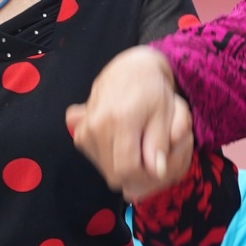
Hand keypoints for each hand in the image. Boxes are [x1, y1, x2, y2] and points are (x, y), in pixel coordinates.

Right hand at [67, 48, 194, 200]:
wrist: (130, 70)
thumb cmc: (153, 90)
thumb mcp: (165, 114)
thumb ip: (159, 144)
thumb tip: (156, 171)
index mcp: (119, 120)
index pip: (127, 169)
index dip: (145, 176)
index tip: (157, 168)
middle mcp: (96, 126)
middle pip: (115, 174)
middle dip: (136, 173)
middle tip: (150, 157)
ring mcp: (84, 131)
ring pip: (106, 170)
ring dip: (124, 166)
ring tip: (139, 145)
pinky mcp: (79, 133)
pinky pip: (97, 159)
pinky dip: (113, 158)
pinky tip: (124, 141)